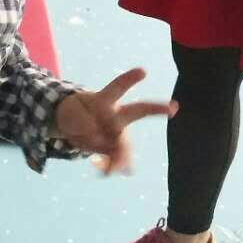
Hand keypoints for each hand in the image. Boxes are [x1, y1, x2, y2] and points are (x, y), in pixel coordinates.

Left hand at [54, 68, 176, 175]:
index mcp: (104, 100)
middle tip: (173, 107)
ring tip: (111, 169)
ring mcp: (116, 132)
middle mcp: (116, 115)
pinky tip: (106, 171)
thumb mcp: (69, 112)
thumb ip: (80, 120)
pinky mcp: (113, 148)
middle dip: (157, 108)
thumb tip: (97, 136)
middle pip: (138, 110)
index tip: (143, 71)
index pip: (118, 88)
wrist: (70, 127)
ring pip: (125, 144)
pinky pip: (116, 159)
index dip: (129, 79)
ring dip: (120, 157)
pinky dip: (112, 167)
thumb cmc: (73, 112)